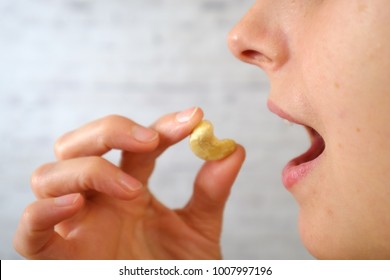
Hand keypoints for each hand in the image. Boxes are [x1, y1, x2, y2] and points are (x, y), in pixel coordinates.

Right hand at [14, 107, 245, 258]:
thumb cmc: (176, 271)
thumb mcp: (199, 231)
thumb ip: (211, 193)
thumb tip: (233, 149)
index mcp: (129, 188)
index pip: (136, 142)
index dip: (162, 125)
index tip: (195, 119)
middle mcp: (98, 200)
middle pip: (77, 144)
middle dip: (109, 130)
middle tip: (151, 140)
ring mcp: (75, 225)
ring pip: (48, 176)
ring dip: (88, 170)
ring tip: (132, 188)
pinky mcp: (58, 259)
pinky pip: (29, 230)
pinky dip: (44, 211)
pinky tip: (77, 204)